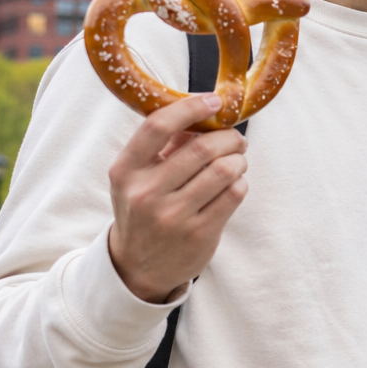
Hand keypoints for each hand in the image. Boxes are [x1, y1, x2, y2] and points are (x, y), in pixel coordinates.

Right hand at [107, 94, 249, 302]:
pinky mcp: (199, 233)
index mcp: (126, 171)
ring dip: (239, 159)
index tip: (214, 101)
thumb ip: (164, 145)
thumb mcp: (136, 177)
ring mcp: (172, 216)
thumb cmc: (143, 209)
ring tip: (236, 161)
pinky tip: (233, 184)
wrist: (138, 267)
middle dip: (229, 137)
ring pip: (225, 170)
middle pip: (202, 148)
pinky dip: (240, 182)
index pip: (158, 126)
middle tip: (236, 139)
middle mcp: (146, 193)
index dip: (191, 108)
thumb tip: (202, 113)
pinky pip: (234, 194)